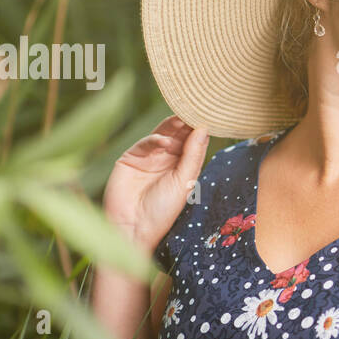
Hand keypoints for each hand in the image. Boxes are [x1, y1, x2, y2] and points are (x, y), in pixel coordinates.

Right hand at [103, 116, 209, 251]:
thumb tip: (203, 128)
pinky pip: (145, 144)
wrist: (132, 228)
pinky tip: (164, 142)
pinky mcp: (130, 158)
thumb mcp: (183, 182)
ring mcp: (148, 158)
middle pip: (178, 135)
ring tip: (181, 118)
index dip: (200, 130)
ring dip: (171, 126)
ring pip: (162, 135)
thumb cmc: (162, 211)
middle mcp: (166, 160)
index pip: (193, 143)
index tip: (209, 115)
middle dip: (186, 123)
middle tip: (194, 109)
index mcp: (182, 167)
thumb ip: (193, 155)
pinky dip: (155, 140)